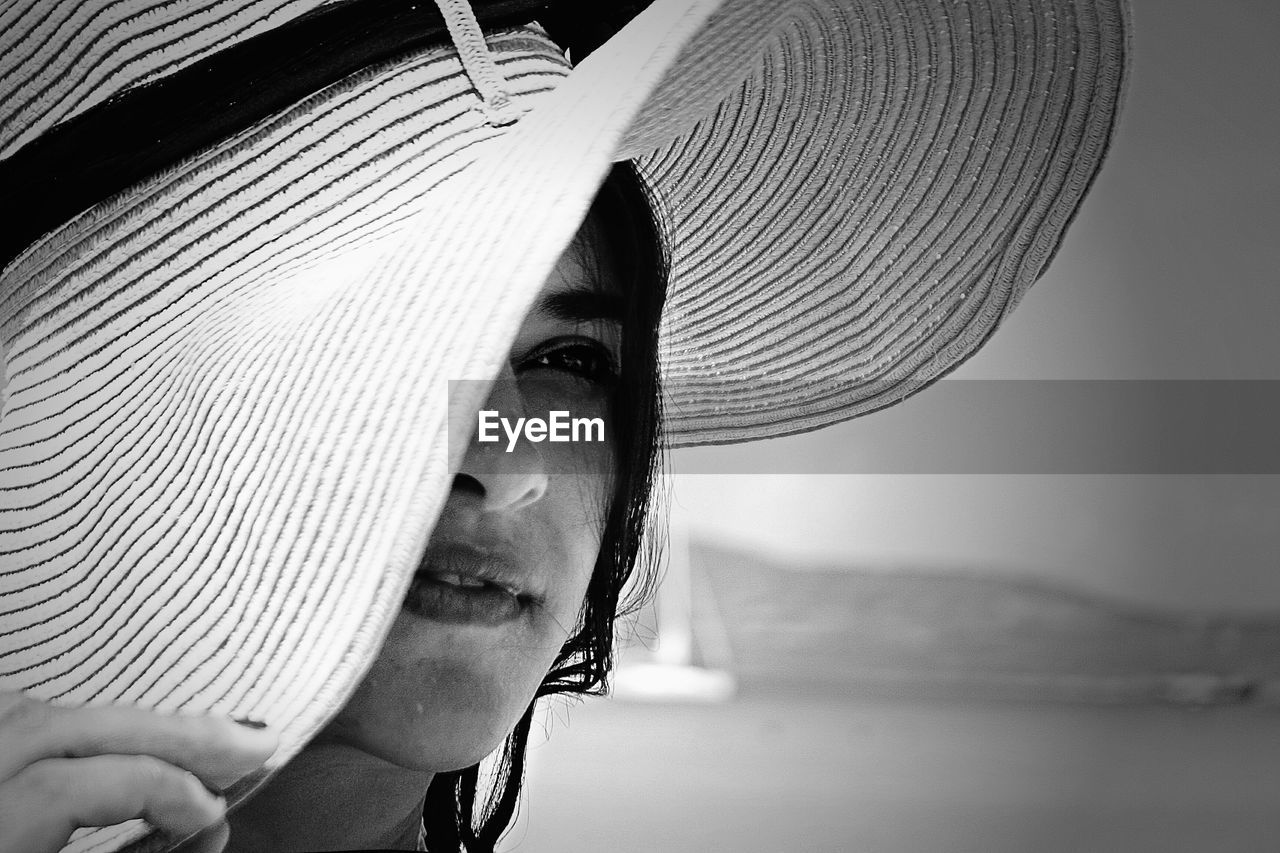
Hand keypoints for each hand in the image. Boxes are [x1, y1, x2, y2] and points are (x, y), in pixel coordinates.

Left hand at [0, 691, 276, 852]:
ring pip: (35, 709)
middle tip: (251, 741)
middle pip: (63, 728)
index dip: (156, 790)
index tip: (213, 814)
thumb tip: (204, 831)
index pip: (68, 785)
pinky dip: (74, 723)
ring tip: (200, 733)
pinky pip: (12, 718)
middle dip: (168, 731)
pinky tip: (120, 733)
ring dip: (127, 721)